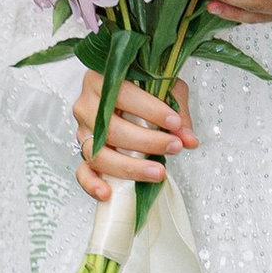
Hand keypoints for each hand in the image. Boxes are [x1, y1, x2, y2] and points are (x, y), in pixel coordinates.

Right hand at [72, 70, 193, 202]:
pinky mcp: (83, 153)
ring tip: (159, 172)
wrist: (127, 91)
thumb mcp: (165, 87)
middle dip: (147, 142)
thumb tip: (189, 140)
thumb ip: (178, 110)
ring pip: (99, 155)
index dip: (150, 110)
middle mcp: (85, 105)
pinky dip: (92, 185)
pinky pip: (82, 172)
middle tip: (174, 147)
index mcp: (101, 79)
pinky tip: (108, 193)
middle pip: (112, 129)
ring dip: (131, 167)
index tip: (175, 123)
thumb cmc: (146, 87)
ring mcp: (82, 131)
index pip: (122, 95)